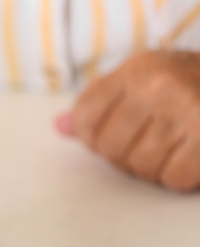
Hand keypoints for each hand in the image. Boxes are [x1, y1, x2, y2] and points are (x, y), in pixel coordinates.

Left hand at [55, 50, 199, 190]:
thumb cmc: (191, 87)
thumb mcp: (145, 81)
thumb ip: (101, 104)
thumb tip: (59, 127)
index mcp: (137, 69)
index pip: (85, 118)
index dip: (93, 138)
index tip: (114, 136)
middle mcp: (159, 85)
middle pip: (109, 147)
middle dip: (125, 156)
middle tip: (150, 145)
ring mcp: (187, 110)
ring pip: (141, 167)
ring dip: (154, 169)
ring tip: (172, 149)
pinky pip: (175, 178)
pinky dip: (180, 177)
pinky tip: (190, 159)